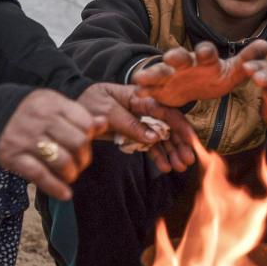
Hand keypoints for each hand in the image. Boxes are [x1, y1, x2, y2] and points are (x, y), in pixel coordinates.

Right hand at [0, 88, 105, 200]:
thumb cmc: (29, 115)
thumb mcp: (53, 107)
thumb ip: (78, 115)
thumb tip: (103, 123)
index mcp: (52, 103)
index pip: (85, 123)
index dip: (90, 138)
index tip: (85, 145)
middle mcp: (39, 118)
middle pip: (77, 143)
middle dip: (84, 158)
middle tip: (80, 163)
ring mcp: (25, 138)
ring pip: (62, 160)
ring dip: (71, 173)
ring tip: (70, 175)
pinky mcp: (13, 156)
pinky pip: (40, 175)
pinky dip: (56, 188)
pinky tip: (65, 194)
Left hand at [78, 82, 196, 171]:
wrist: (75, 111)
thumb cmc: (91, 102)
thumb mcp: (108, 111)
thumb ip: (131, 124)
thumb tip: (155, 137)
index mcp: (142, 98)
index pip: (167, 112)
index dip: (181, 127)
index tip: (191, 142)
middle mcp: (146, 110)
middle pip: (169, 126)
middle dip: (180, 143)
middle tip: (187, 160)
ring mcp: (141, 123)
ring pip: (162, 138)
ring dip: (172, 152)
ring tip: (179, 167)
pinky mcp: (134, 134)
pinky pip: (150, 145)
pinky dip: (158, 156)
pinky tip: (165, 167)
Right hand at [132, 39, 266, 106]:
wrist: (192, 86)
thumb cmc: (214, 77)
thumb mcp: (232, 72)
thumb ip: (247, 60)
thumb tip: (265, 45)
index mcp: (205, 60)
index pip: (205, 52)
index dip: (206, 51)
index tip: (206, 52)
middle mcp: (185, 63)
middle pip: (178, 57)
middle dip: (175, 57)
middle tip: (171, 57)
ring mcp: (169, 75)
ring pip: (160, 71)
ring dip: (153, 73)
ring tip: (142, 77)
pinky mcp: (158, 88)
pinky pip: (148, 88)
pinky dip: (142, 90)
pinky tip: (136, 92)